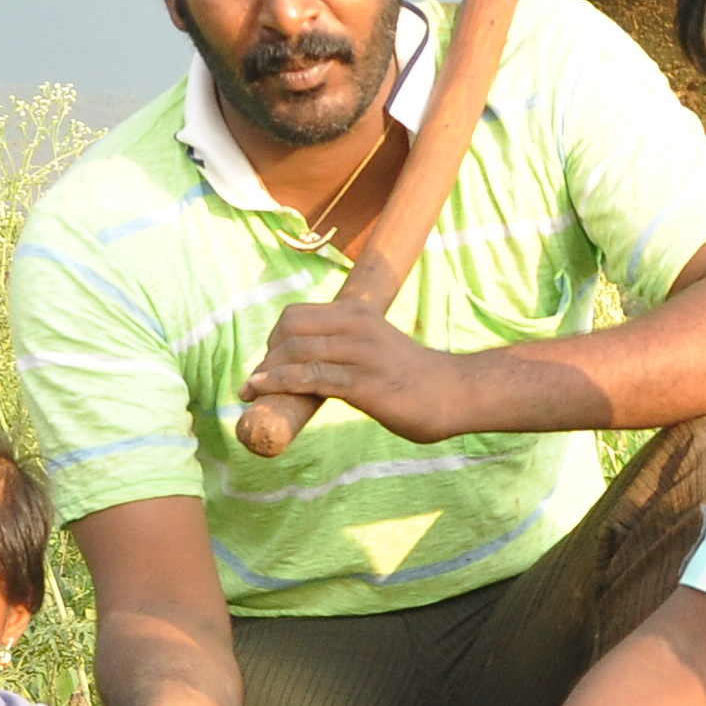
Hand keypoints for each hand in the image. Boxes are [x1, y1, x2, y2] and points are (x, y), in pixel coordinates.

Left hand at [242, 300, 482, 443]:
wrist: (454, 393)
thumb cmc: (412, 377)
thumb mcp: (375, 346)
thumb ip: (347, 346)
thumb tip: (311, 364)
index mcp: (357, 312)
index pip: (296, 315)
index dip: (273, 339)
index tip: (267, 364)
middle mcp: (356, 325)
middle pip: (288, 329)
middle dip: (266, 355)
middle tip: (258, 381)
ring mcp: (359, 353)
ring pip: (296, 352)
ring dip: (266, 373)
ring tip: (251, 391)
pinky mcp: (362, 383)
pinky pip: (310, 378)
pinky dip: (278, 384)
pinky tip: (259, 392)